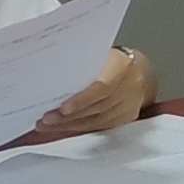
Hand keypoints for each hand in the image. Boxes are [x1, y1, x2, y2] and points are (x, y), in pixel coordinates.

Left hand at [30, 46, 151, 138]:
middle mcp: (131, 86)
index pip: (103, 87)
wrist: (137, 69)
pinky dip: (81, 128)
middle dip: (70, 116)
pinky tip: (64, 127)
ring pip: (99, 121)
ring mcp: (131, 103)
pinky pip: (102, 126)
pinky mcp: (127, 116)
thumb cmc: (110, 60)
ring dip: (71, 125)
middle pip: (99, 107)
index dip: (82, 100)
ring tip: (49, 125)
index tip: (62, 109)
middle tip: (46, 120)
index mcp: (122, 65)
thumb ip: (80, 67)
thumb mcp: (97, 55)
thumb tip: (49, 78)